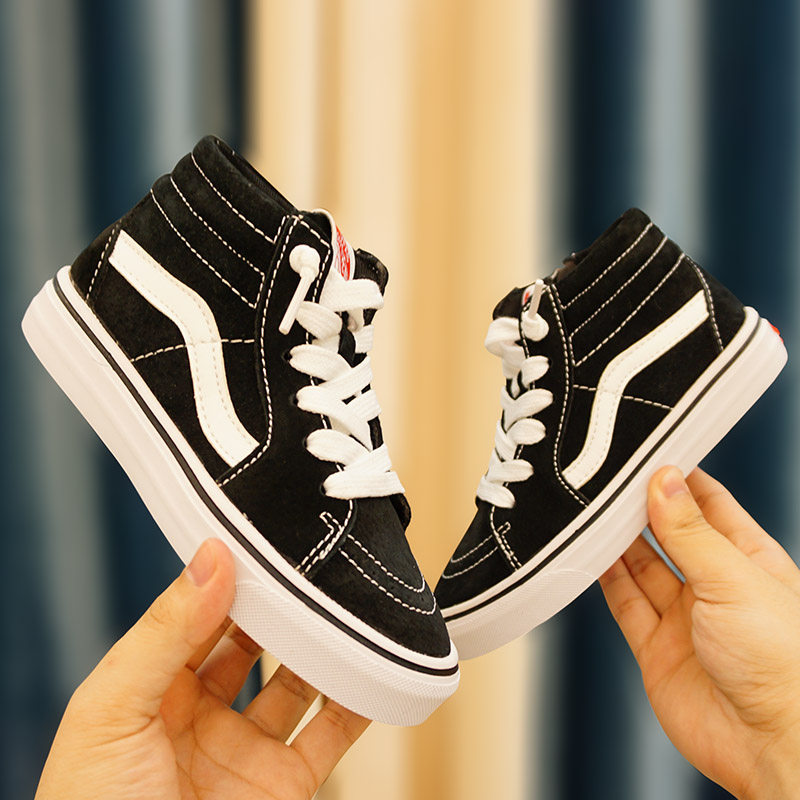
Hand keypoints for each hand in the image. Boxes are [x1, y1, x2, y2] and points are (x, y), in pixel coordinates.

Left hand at [34, 538, 369, 799]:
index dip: (230, 578)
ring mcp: (245, 752)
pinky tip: (374, 667)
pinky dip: (359, 702)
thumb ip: (164, 633)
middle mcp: (201, 714)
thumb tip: (212, 557)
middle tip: (315, 566)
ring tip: (350, 606)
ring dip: (324, 647)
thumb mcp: (111, 712)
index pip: (198, 614)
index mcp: (152, 689)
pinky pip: (331, 735)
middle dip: (282, 607)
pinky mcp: (285, 787)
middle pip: (253, 643)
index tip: (266, 540)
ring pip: (298, 683)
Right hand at [600, 466, 799, 799]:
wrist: (773, 746)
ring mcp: (685, 618)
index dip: (680, 478)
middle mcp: (716, 586)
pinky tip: (589, 555)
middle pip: (670, 534)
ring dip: (617, 541)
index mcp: (750, 562)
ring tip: (590, 511)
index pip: (710, 505)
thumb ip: (690, 531)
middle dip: (640, 508)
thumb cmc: (784, 663)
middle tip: (607, 480)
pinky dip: (605, 580)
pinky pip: (625, 604)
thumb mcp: (734, 579)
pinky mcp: (657, 649)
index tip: (648, 451)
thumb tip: (664, 479)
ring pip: (642, 567)